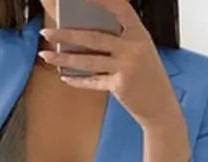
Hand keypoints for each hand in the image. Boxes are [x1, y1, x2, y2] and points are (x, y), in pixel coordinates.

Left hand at [38, 0, 181, 128]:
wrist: (161, 106)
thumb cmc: (148, 77)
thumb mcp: (140, 51)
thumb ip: (119, 41)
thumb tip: (85, 34)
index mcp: (139, 33)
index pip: (119, 8)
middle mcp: (133, 47)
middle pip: (93, 37)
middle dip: (66, 34)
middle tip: (47, 33)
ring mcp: (126, 67)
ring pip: (88, 60)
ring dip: (64, 58)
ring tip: (46, 55)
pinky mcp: (119, 85)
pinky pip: (93, 81)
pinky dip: (78, 80)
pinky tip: (64, 77)